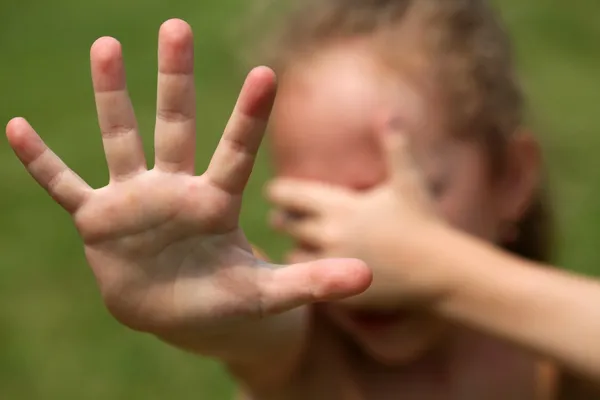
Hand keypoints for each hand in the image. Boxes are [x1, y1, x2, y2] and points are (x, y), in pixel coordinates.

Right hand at [6, 19, 369, 338]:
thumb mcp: (269, 293)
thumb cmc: (228, 301)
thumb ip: (313, 281)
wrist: (185, 315)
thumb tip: (368, 277)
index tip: (266, 74)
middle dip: (174, 79)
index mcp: (216, 203)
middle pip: (177, 125)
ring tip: (107, 47)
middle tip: (177, 27)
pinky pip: (65, 185)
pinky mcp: (100, 220)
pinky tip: (16, 128)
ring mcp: (136, 201)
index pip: (237, 151)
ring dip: (112, 97)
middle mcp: (175, 189)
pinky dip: (42, 162)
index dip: (250, 116)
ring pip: (122, 139)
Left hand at [266, 119, 449, 306]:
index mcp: (342, 205)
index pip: (291, 194)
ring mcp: (333, 265)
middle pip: (286, 224)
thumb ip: (394, 144)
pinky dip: (307, 273)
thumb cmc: (425, 222)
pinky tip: (311, 269)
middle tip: (281, 216)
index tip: (277, 191)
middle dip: (283, 218)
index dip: (280, 191)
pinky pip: (309, 282)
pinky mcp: (339, 292)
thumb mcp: (408, 181)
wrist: (441, 273)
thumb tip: (388, 111)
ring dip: (294, 246)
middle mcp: (331, 234)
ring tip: (297, 241)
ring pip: (293, 253)